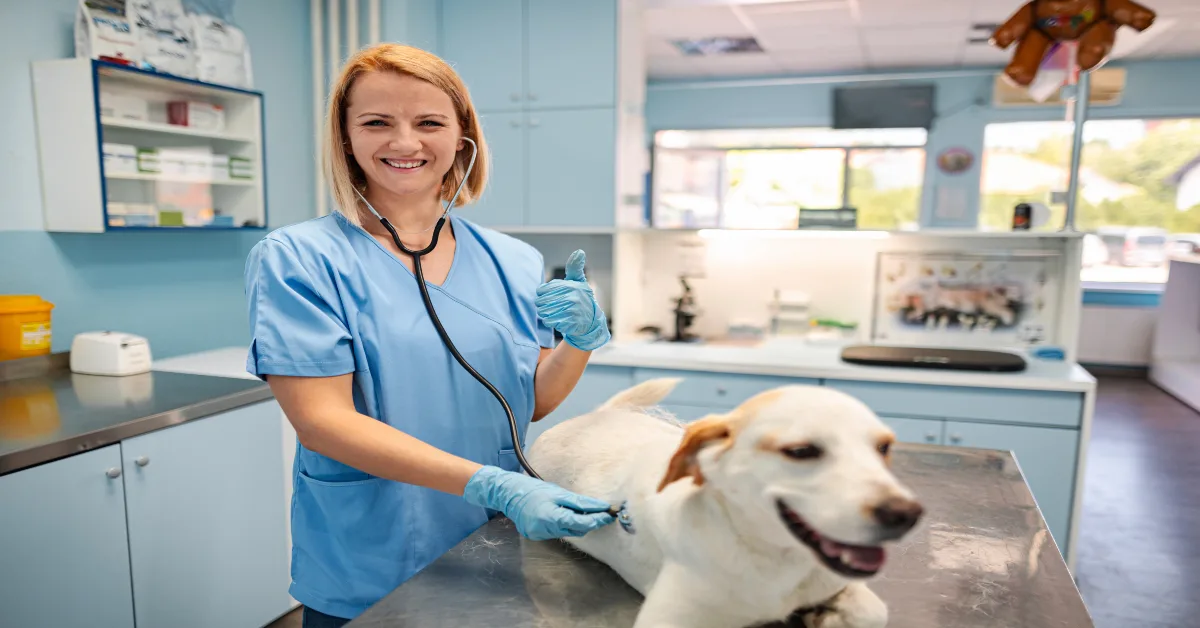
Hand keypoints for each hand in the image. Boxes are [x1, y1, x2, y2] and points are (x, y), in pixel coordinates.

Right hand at [462, 465, 614, 540]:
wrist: (508, 494)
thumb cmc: (534, 489)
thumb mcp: (559, 493)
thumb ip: (580, 503)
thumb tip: (600, 507)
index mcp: (552, 517)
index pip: (582, 523)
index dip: (598, 520)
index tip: (610, 515)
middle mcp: (546, 530)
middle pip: (577, 530)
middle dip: (591, 522)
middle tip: (604, 514)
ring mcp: (541, 535)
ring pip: (569, 532)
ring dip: (579, 524)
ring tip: (587, 513)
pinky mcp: (537, 536)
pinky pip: (558, 532)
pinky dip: (566, 525)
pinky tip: (567, 516)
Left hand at [536, 250, 609, 350]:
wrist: (591, 320)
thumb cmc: (581, 298)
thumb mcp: (579, 281)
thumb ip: (575, 267)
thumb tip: (579, 251)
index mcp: (571, 286)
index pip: (543, 289)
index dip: (542, 293)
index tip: (546, 295)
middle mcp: (572, 297)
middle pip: (542, 301)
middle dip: (541, 304)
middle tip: (547, 306)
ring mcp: (572, 311)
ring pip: (544, 312)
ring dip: (544, 314)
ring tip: (551, 312)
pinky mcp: (570, 323)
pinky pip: (550, 322)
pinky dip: (550, 322)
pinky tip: (556, 320)